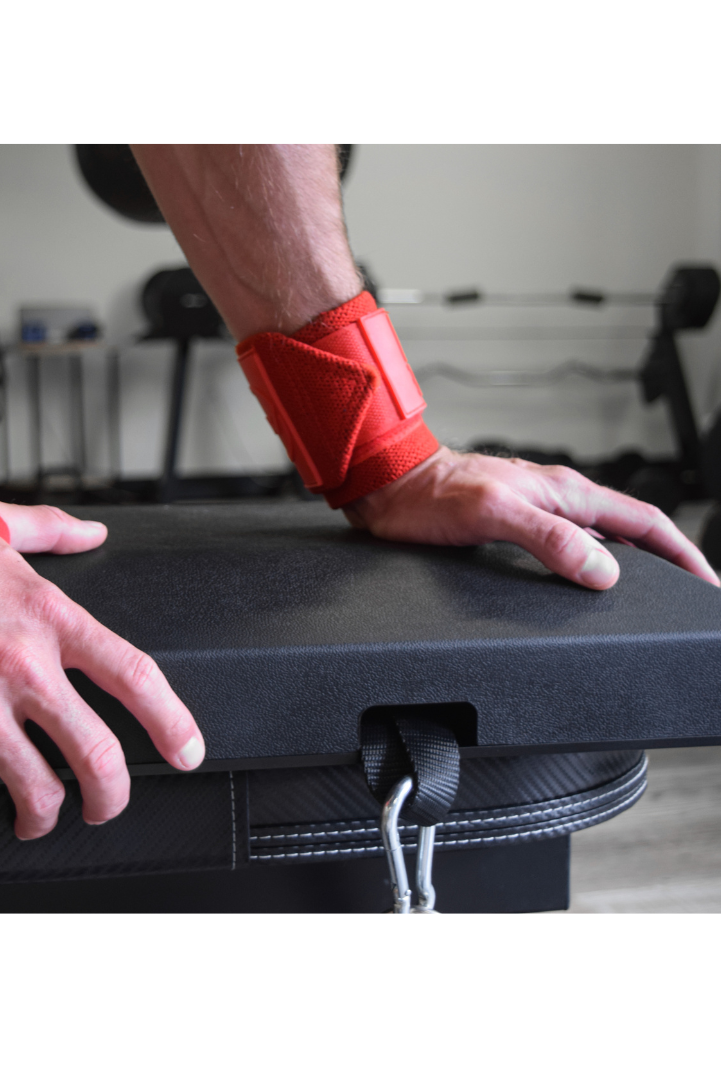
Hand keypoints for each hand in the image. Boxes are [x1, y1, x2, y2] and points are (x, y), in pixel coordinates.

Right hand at [0, 500, 204, 839]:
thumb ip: (51, 530)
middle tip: (108, 803)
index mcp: (48, 619)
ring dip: (44, 816)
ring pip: (37, 793)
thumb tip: (91, 533)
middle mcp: (21, 669)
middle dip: (113, 794)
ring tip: (39, 815)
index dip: (171, 722)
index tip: (185, 750)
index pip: (133, 675)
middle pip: (97, 755)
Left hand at [344, 446, 718, 589]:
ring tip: (650, 591)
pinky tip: (583, 583)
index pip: (644, 522)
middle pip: (629, 531)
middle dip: (667, 559)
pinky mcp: (513, 525)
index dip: (682, 553)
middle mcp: (556, 499)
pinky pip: (567, 546)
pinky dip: (588, 565)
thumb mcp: (495, 515)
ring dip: (629, 564)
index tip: (707, 581)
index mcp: (565, 492)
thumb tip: (603, 571)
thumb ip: (550, 538)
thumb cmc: (432, 496)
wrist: (390, 488)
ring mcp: (537, 510)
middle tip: (689, 591)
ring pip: (599, 539)